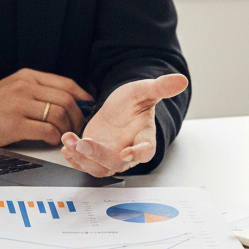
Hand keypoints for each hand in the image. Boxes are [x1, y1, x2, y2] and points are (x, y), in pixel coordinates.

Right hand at [0, 69, 93, 147]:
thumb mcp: (14, 88)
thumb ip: (38, 91)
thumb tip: (68, 100)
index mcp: (27, 76)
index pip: (65, 83)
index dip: (82, 96)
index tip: (89, 106)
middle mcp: (24, 87)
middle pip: (66, 99)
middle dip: (77, 116)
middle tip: (78, 127)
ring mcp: (19, 104)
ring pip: (58, 114)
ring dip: (66, 128)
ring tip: (64, 135)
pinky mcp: (14, 123)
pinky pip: (46, 130)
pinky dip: (54, 137)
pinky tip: (50, 140)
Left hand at [60, 73, 188, 176]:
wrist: (119, 108)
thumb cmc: (134, 102)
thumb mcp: (144, 90)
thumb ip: (161, 87)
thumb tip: (181, 80)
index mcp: (144, 137)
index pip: (146, 150)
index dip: (137, 153)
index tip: (127, 152)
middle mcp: (128, 151)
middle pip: (116, 163)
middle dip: (98, 155)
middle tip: (83, 144)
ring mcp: (110, 156)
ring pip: (98, 168)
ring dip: (82, 158)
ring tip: (69, 141)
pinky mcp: (95, 157)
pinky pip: (85, 165)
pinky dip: (74, 158)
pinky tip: (67, 145)